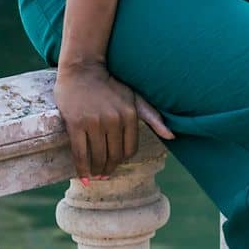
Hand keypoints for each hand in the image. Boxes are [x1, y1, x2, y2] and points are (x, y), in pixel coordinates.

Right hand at [54, 61, 174, 178]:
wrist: (82, 70)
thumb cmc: (109, 86)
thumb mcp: (134, 98)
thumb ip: (153, 117)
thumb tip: (172, 136)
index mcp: (130, 115)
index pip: (130, 149)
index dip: (123, 160)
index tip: (117, 163)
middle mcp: (114, 120)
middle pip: (114, 156)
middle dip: (110, 169)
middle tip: (105, 174)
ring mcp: (94, 123)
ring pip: (97, 157)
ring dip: (97, 171)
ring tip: (96, 176)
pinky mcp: (76, 124)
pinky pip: (80, 153)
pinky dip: (82, 169)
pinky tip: (84, 178)